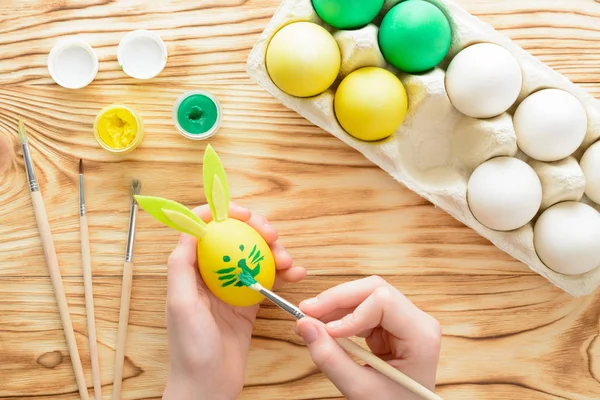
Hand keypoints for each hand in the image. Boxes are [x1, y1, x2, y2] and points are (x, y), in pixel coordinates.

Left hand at [163, 202, 305, 399]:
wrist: (209, 385)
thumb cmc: (190, 347)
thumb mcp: (180, 303)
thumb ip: (181, 265)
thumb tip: (192, 228)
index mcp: (191, 270)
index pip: (204, 229)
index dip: (222, 213)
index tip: (245, 214)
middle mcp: (212, 274)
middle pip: (235, 237)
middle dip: (256, 229)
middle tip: (272, 235)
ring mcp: (232, 287)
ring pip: (255, 255)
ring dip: (274, 250)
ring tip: (289, 260)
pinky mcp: (249, 302)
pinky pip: (269, 279)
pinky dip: (283, 273)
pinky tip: (296, 273)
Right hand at [295, 276, 440, 399]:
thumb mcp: (361, 389)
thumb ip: (331, 358)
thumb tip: (304, 325)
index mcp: (421, 335)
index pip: (383, 301)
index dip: (350, 312)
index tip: (327, 331)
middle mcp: (417, 321)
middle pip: (373, 290)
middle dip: (337, 299)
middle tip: (306, 311)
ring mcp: (404, 321)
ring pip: (364, 296)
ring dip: (334, 306)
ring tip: (308, 320)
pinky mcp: (389, 326)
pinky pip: (361, 310)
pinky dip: (339, 317)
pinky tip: (323, 327)